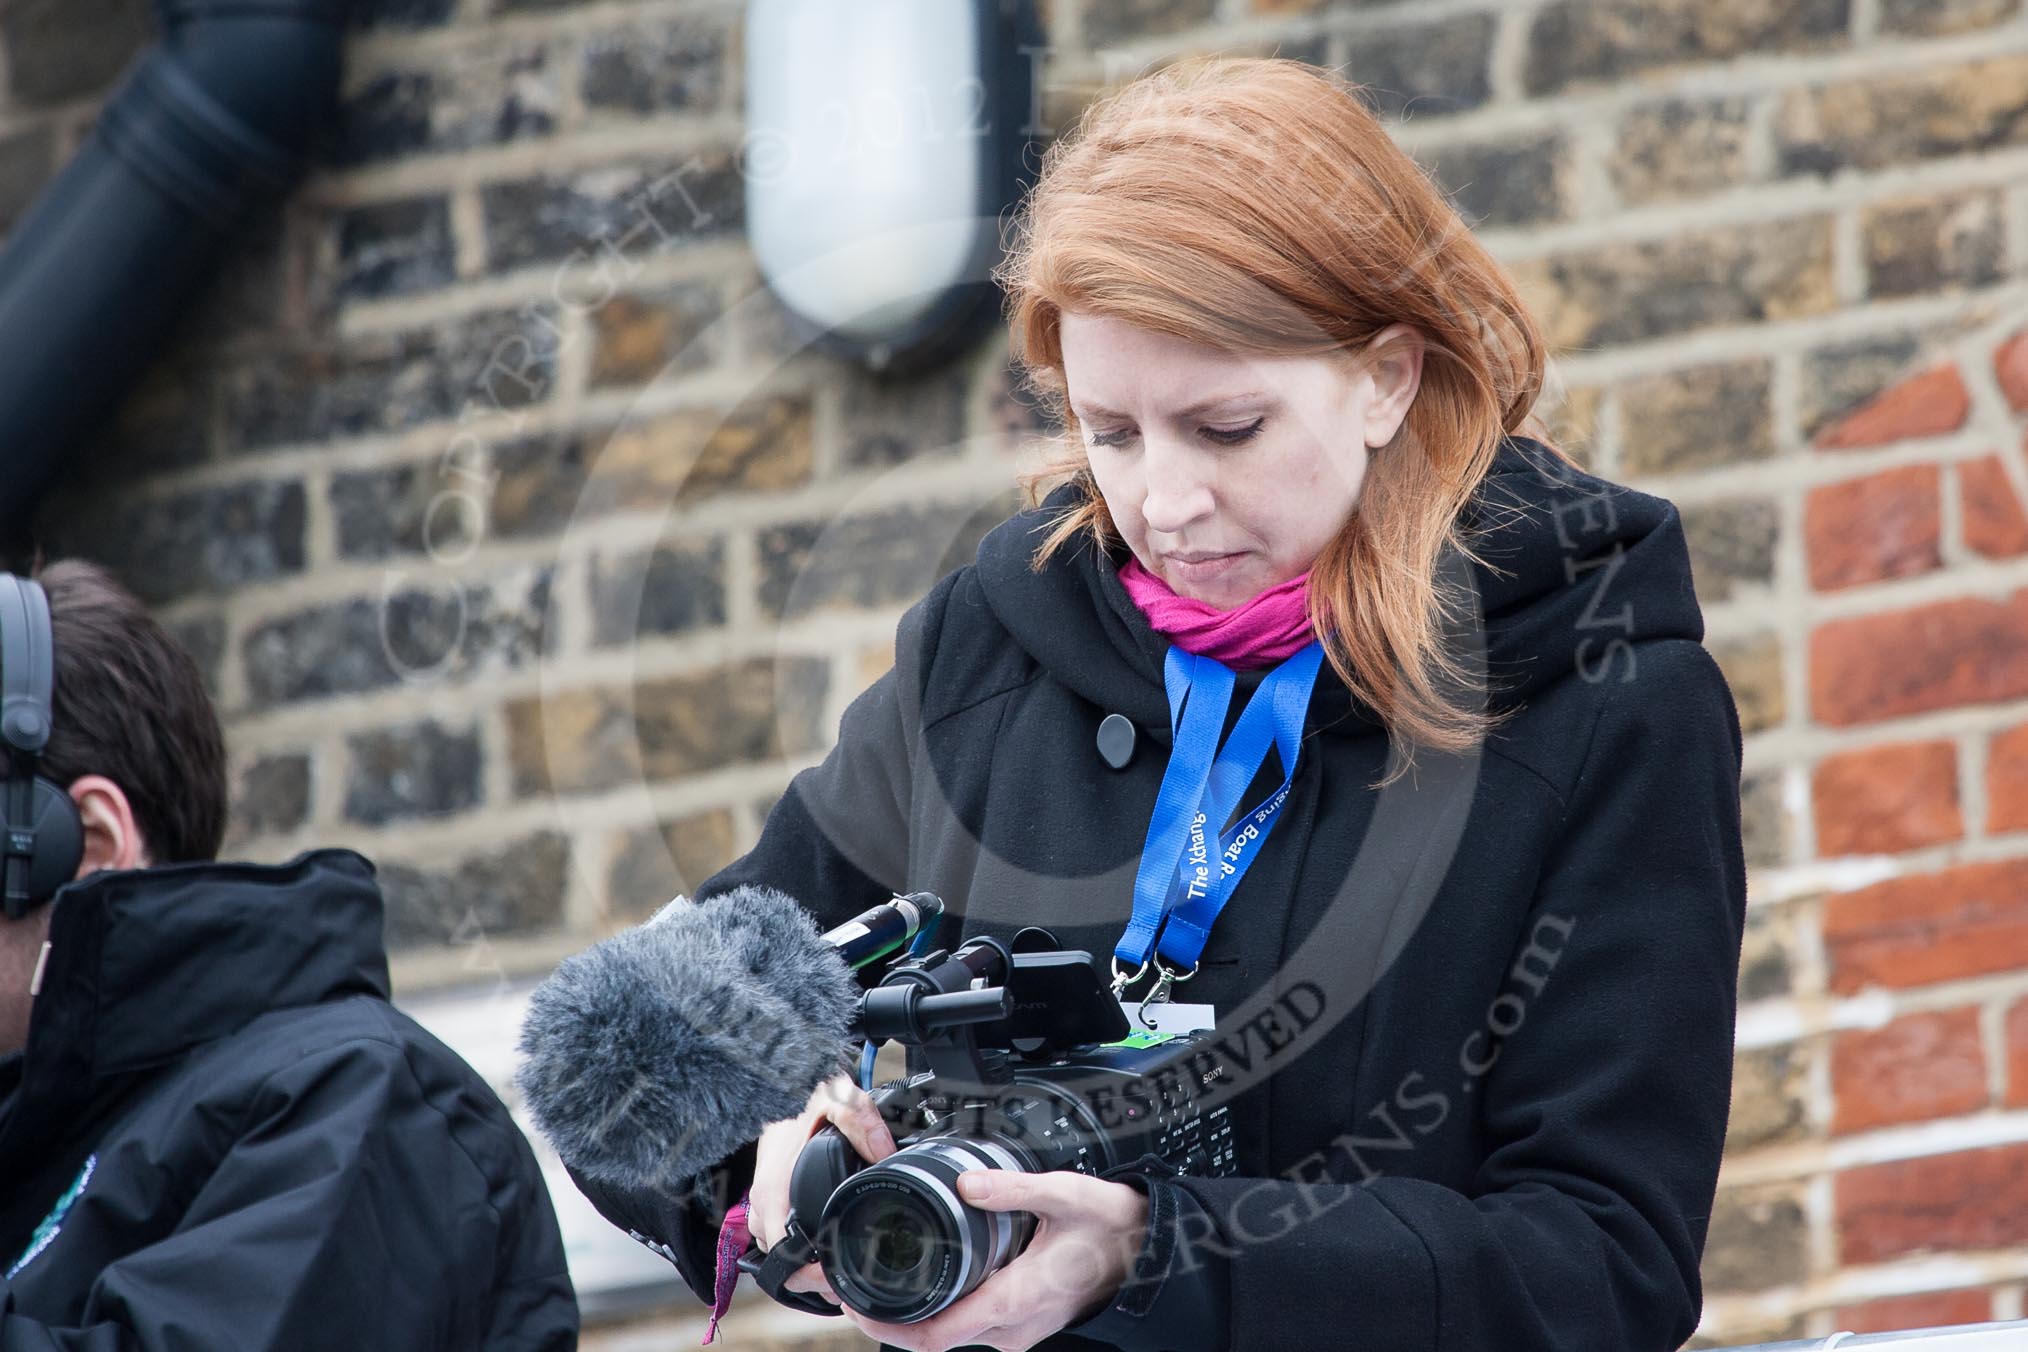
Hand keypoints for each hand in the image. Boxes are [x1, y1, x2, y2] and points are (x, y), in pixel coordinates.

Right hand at [748, 1072, 895, 1306]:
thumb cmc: (802, 1089)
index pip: (779, 1249)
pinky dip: (794, 1239)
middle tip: (842, 1278)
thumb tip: (885, 1157)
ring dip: (799, 1258)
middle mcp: (762, 1197)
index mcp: (774, 1186)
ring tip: (835, 1264)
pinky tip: (822, 1239)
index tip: (833, 1277)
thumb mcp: (838, 1099)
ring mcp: (761, 1195)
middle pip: (777, 1255)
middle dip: (807, 1273)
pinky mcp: (767, 1190)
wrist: (780, 1074)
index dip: (805, 1271)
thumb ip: (863, 1124)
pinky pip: (773, 1228)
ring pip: (773, 1244)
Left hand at [838, 1169, 1149, 1351]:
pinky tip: (921, 1286)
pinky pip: (968, 1328)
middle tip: (847, 1288)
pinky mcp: (1020, 1324)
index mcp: (1015, 1300)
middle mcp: (1012, 1327)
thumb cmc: (1111, 1227)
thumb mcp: (1065, 1195)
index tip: (853, 1302)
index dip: (885, 1326)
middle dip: (885, 1320)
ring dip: (909, 1319)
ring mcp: (1016, 1331)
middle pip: (932, 1343)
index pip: (935, 1336)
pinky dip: (937, 1314)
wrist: (1148, 1251)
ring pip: (950, 1338)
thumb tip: (966, 1185)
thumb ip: (1013, 1189)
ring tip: (874, 1286)